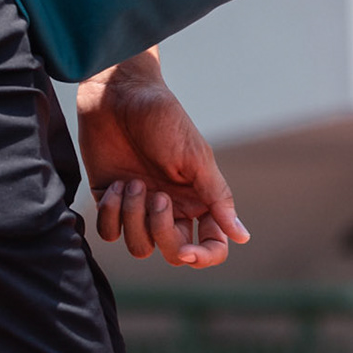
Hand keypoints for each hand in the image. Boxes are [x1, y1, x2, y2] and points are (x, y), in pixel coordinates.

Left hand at [77, 50, 248, 267]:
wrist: (119, 96)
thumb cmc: (164, 120)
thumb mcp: (196, 158)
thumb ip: (218, 198)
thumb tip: (242, 237)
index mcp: (199, 199)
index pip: (211, 244)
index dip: (204, 256)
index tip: (187, 251)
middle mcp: (172, 208)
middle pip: (171, 250)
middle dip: (161, 230)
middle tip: (157, 197)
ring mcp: (139, 206)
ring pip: (139, 245)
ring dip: (133, 217)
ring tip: (131, 181)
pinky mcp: (110, 201)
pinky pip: (109, 232)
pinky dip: (111, 213)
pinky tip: (114, 183)